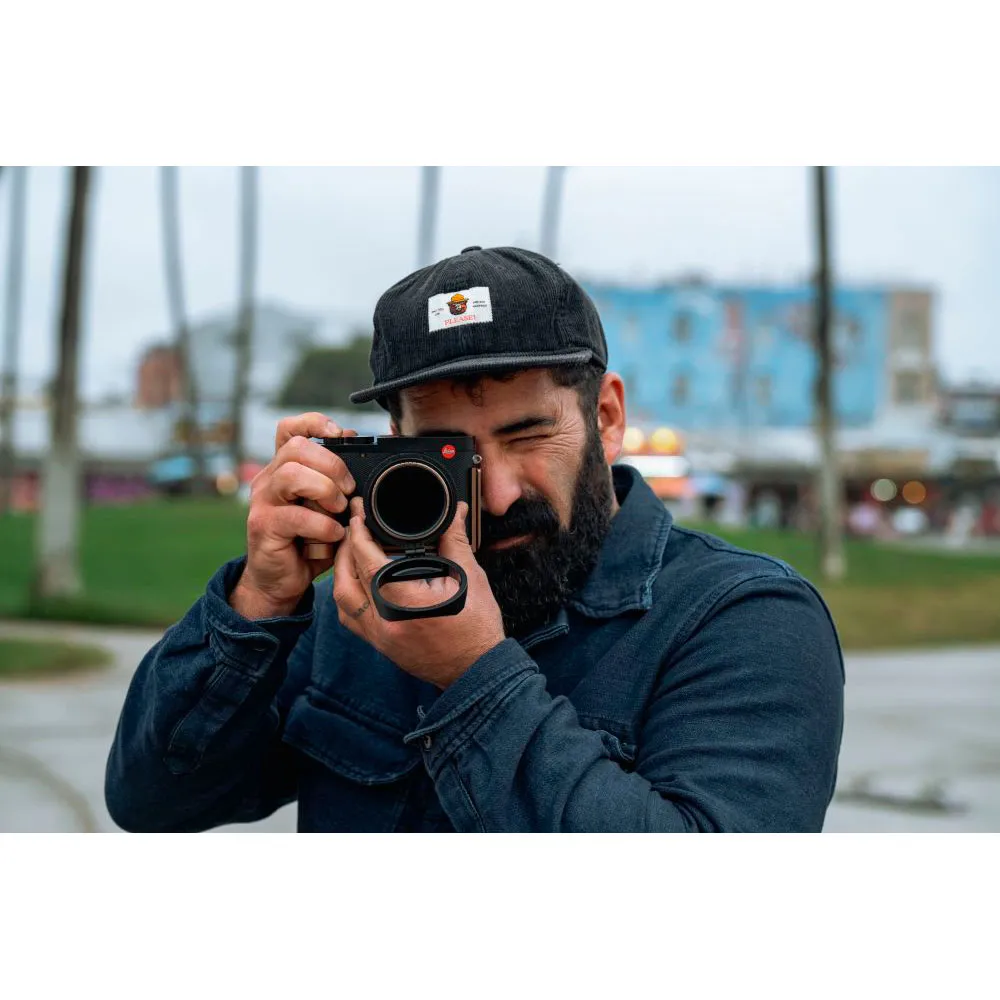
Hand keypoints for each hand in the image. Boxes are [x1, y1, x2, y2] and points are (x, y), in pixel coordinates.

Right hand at [230, 412, 357, 619]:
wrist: (281, 581)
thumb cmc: (308, 541)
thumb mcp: (328, 508)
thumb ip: (337, 481)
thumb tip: (354, 447)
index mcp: (284, 469)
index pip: (289, 429)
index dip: (313, 423)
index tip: (339, 434)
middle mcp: (269, 480)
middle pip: (297, 448)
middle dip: (332, 465)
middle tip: (348, 489)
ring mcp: (264, 502)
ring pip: (292, 475)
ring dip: (325, 491)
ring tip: (337, 510)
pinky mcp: (264, 526)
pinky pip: (296, 516)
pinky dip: (323, 526)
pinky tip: (333, 536)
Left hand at [333, 498, 505, 687]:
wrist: (477, 669)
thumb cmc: (476, 628)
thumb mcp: (469, 578)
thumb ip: (454, 541)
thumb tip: (454, 512)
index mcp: (405, 602)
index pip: (368, 561)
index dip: (359, 534)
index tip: (359, 515)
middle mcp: (385, 622)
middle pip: (346, 580)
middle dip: (345, 549)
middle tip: (353, 528)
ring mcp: (380, 637)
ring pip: (343, 601)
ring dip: (341, 573)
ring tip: (351, 551)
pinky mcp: (380, 645)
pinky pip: (352, 618)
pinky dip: (349, 596)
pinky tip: (359, 581)